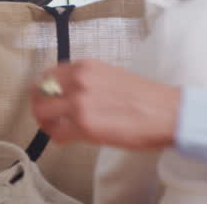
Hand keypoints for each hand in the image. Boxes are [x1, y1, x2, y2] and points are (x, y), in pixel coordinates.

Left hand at [29, 60, 180, 149]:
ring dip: (46, 123)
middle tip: (47, 117)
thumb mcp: (109, 75)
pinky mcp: (84, 126)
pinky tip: (67, 140)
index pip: (48, 74)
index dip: (44, 89)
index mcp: (84, 66)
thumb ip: (84, 81)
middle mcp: (78, 80)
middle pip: (39, 92)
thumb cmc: (144, 98)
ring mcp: (79, 102)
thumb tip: (66, 94)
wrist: (167, 113)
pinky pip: (57, 133)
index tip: (47, 98)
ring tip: (56, 130)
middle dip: (39, 106)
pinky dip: (58, 138)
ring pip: (42, 112)